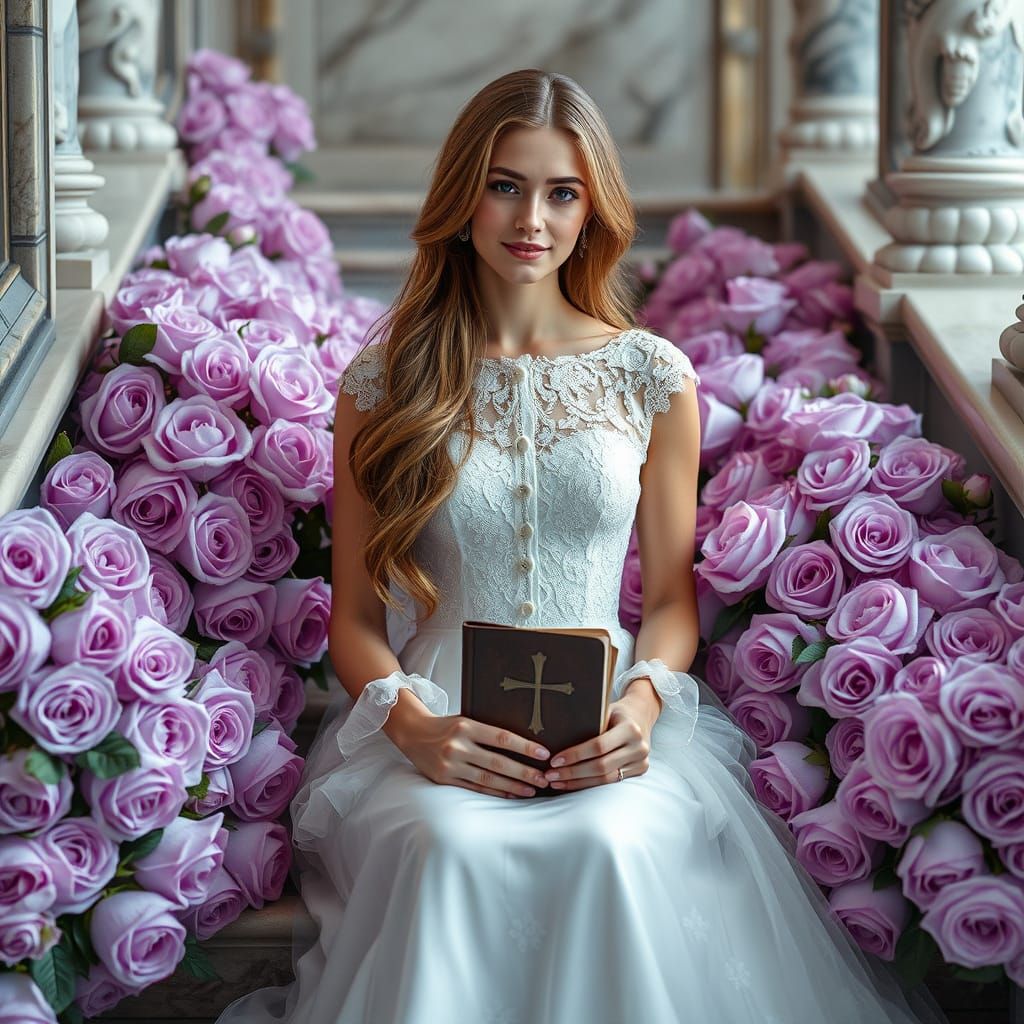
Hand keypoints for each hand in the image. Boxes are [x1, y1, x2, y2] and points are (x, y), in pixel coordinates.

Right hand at [396, 712, 552, 798]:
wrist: (412, 733)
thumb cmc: (445, 726)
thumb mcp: (465, 720)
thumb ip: (486, 731)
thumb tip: (521, 743)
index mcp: (465, 726)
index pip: (502, 738)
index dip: (525, 747)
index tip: (544, 754)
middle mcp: (457, 745)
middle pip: (498, 762)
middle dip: (524, 772)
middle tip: (544, 778)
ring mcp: (450, 764)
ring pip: (488, 778)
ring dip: (513, 786)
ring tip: (532, 789)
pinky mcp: (444, 779)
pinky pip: (475, 788)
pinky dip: (495, 792)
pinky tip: (510, 793)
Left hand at [543, 698, 652, 791]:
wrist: (641, 715)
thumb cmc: (615, 712)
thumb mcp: (605, 710)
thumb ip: (587, 722)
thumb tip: (553, 736)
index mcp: (630, 728)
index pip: (598, 746)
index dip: (575, 755)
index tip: (554, 760)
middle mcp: (639, 747)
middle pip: (601, 766)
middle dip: (573, 773)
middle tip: (550, 775)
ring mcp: (641, 761)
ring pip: (605, 779)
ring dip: (578, 782)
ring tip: (557, 782)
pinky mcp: (640, 770)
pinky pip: (611, 782)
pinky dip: (589, 784)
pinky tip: (572, 784)